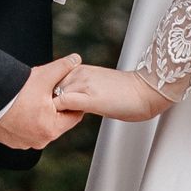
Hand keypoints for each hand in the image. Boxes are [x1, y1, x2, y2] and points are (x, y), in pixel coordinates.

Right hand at [0, 55, 86, 151]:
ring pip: (41, 126)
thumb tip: (76, 58)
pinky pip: (25, 131)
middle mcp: (39, 141)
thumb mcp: (43, 76)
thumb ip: (63, 67)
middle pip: (57, 122)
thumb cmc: (14, 91)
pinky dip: (26, 121)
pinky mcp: (12, 142)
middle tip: (49, 93)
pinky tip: (21, 107)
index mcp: (51, 129)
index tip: (68, 92)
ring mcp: (24, 143)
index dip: (73, 102)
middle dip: (55, 108)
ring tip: (32, 99)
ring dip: (40, 115)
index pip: (74, 116)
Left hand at [51, 63, 170, 124]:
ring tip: (52, 122)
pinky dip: (58, 112)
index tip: (45, 107)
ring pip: (53, 95)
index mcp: (80, 69)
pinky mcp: (89, 98)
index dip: (47, 95)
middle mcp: (79, 73)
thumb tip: (67, 100)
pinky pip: (63, 102)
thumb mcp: (97, 85)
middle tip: (45, 117)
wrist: (145, 92)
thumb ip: (81, 89)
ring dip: (51, 108)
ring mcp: (83, 84)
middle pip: (49, 87)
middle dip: (45, 102)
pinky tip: (62, 122)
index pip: (52, 80)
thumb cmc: (126, 92)